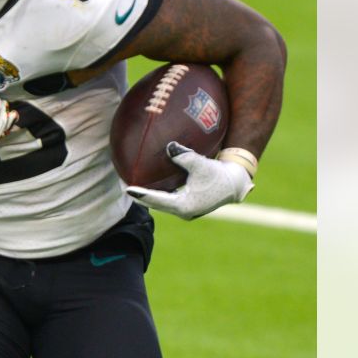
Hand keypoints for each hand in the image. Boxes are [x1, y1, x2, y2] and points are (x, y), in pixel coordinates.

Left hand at [126, 141, 254, 219]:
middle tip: (123, 185)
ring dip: (147, 196)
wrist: (235, 183)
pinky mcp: (187, 204)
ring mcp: (185, 210)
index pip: (157, 200)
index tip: (126, 188)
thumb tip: (169, 147)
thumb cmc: (218, 174)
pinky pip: (166, 200)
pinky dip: (156, 194)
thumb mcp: (201, 164)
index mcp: (184, 206)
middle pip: (155, 204)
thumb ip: (184, 156)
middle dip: (139, 196)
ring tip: (131, 187)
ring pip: (160, 204)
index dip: (141, 194)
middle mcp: (183, 211)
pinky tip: (148, 184)